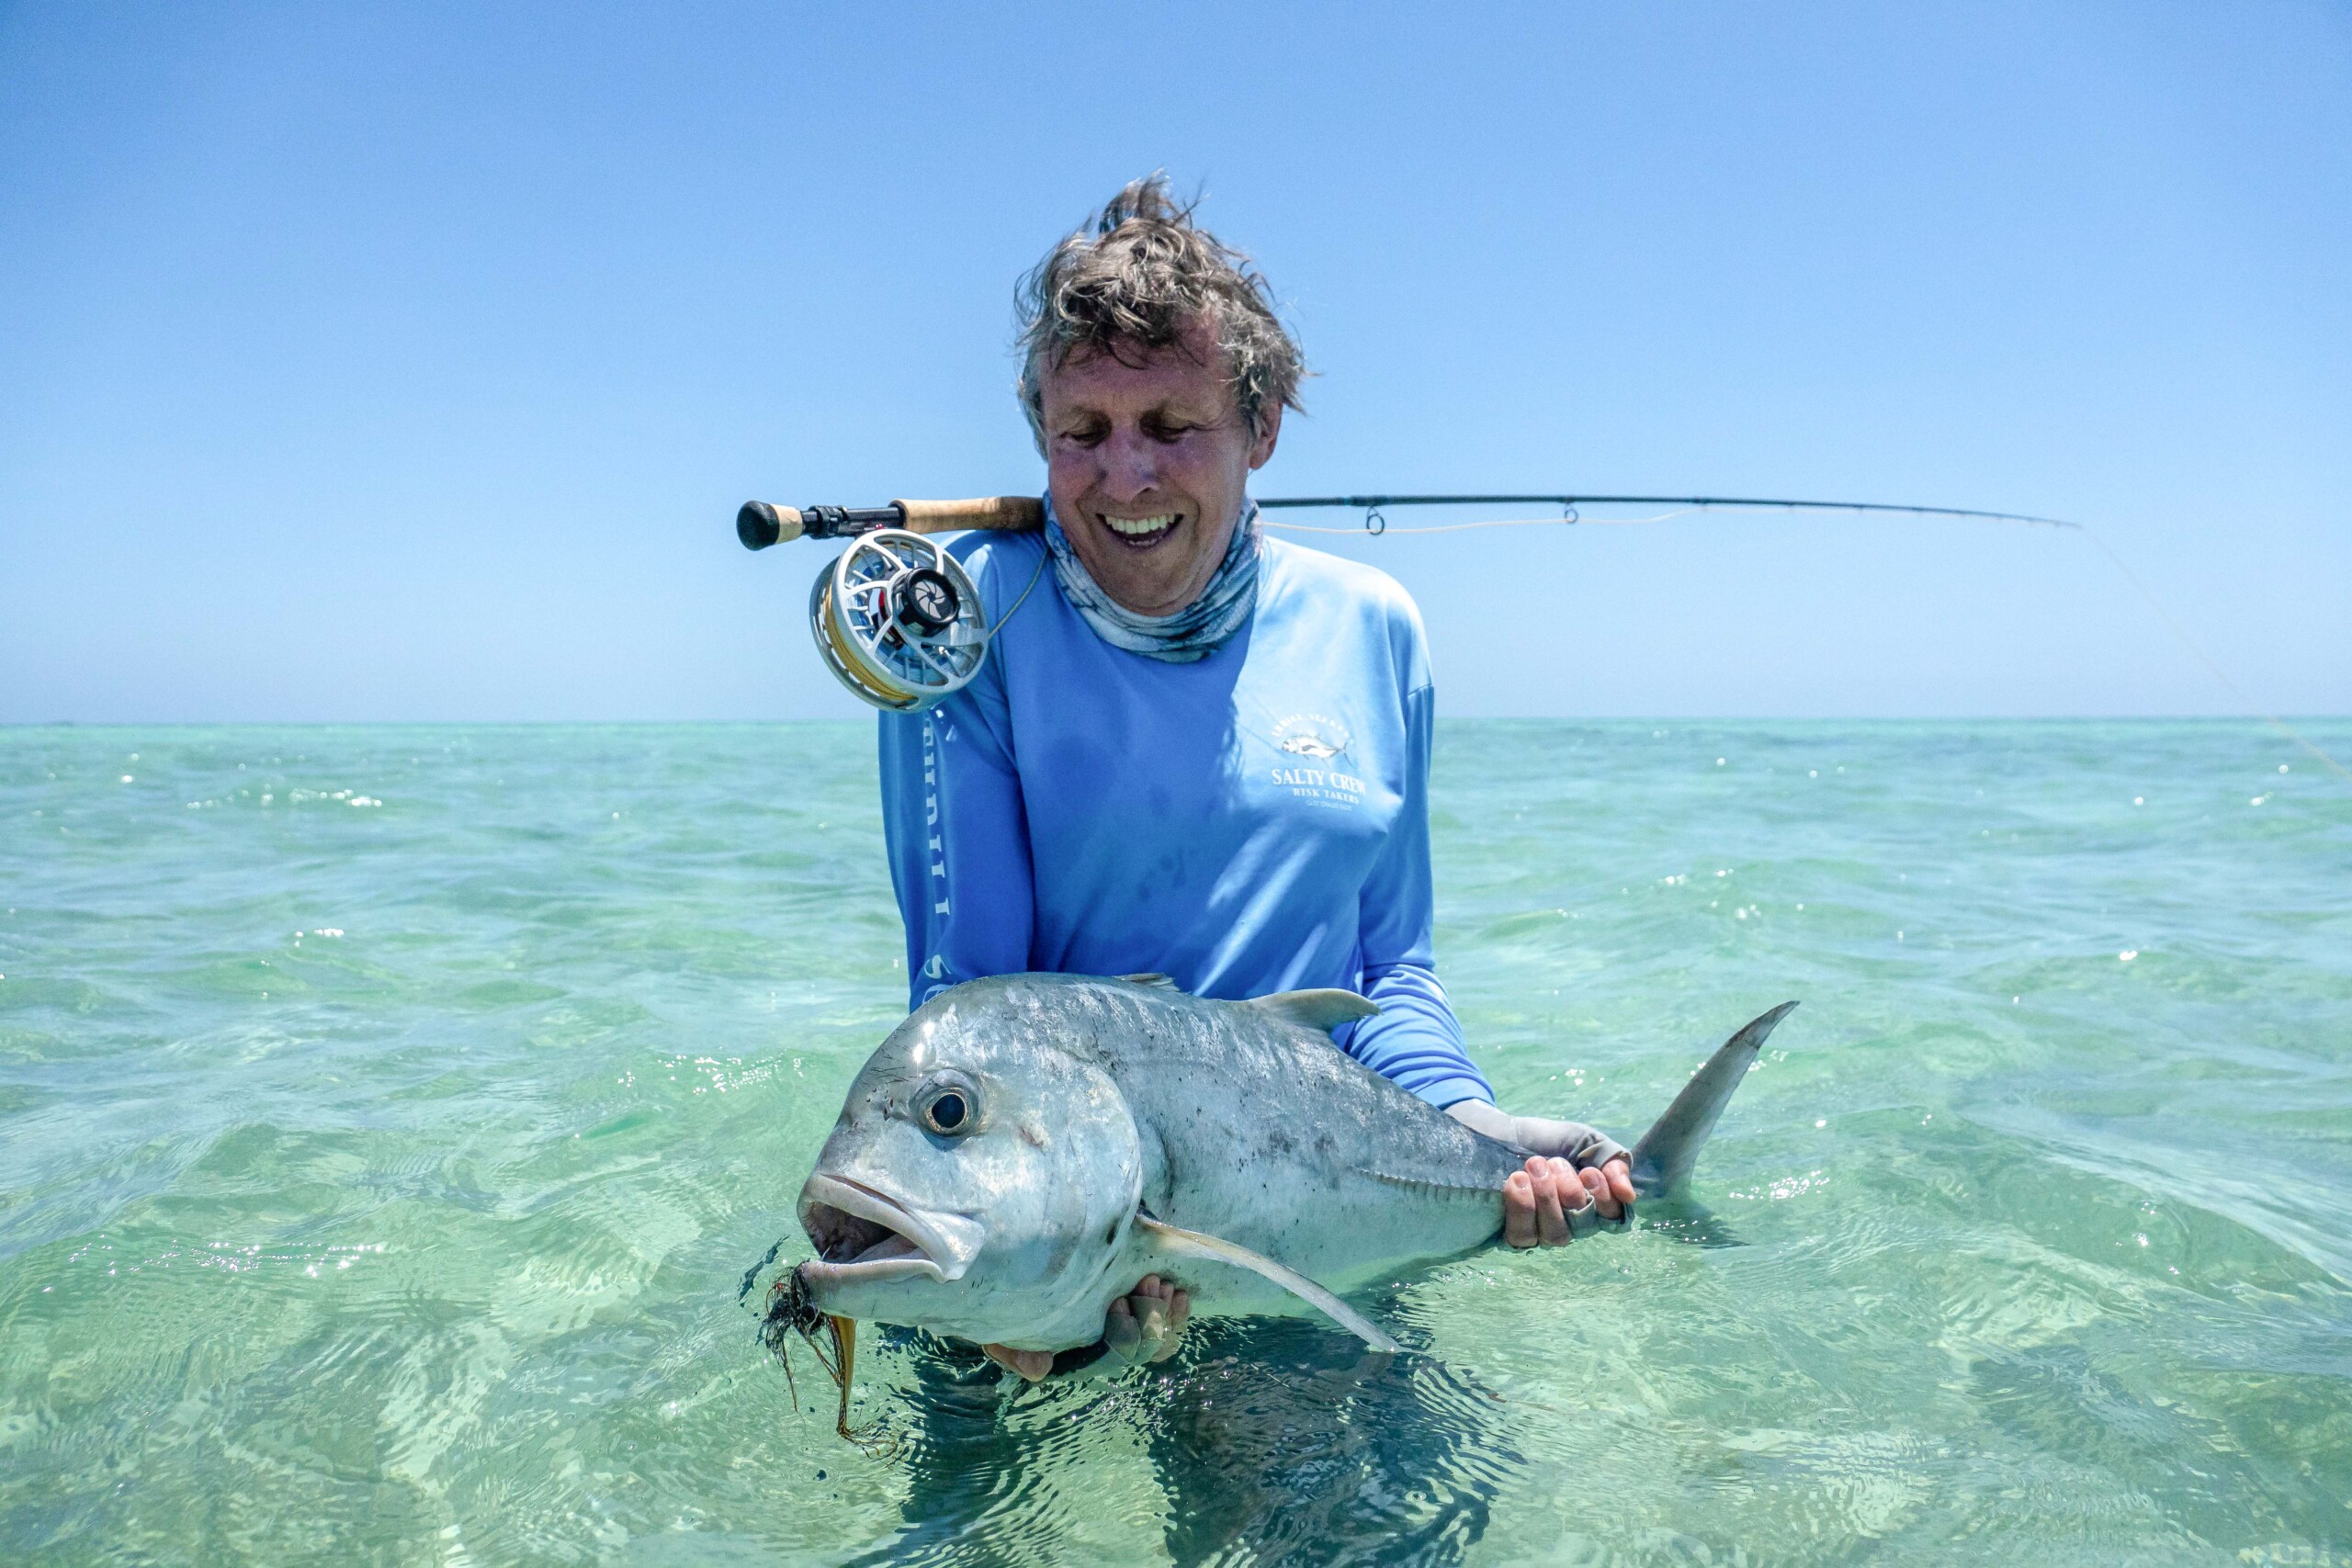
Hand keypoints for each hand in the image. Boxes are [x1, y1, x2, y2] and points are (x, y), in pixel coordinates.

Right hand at [981, 1274, 1189, 1381]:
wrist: (1011, 1277)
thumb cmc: (1009, 1308)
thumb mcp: (999, 1333)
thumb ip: (1013, 1353)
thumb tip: (1040, 1369)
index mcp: (1080, 1355)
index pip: (1115, 1355)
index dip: (1125, 1334)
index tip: (1116, 1303)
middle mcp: (1106, 1349)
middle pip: (1146, 1347)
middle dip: (1152, 1316)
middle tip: (1149, 1281)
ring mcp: (1125, 1332)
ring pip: (1162, 1338)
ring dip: (1166, 1311)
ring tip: (1162, 1282)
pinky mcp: (1136, 1312)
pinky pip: (1168, 1325)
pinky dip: (1176, 1311)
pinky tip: (1179, 1293)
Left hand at [1503, 1154, 1634, 1247]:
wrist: (1506, 1133)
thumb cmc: (1550, 1141)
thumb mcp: (1587, 1142)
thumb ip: (1613, 1162)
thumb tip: (1628, 1195)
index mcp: (1595, 1205)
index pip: (1613, 1218)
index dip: (1605, 1199)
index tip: (1589, 1172)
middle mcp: (1572, 1224)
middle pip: (1583, 1227)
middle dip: (1570, 1191)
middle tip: (1555, 1162)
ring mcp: (1543, 1232)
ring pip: (1556, 1235)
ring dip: (1546, 1197)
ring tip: (1534, 1166)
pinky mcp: (1515, 1232)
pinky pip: (1523, 1236)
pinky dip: (1522, 1207)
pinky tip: (1517, 1181)